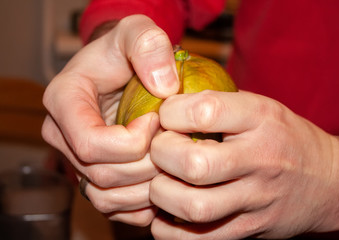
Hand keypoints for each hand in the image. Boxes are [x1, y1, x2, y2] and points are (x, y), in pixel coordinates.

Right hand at [42, 14, 177, 225]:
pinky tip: (162, 183)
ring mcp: (76, 160)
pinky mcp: (93, 176)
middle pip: (102, 174)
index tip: (158, 121)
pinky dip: (141, 203)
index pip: (90, 143)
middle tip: (172, 144)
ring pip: (107, 197)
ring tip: (170, 163)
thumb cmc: (125, 50)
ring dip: (146, 188)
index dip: (132, 142)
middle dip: (147, 166)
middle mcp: (62, 136)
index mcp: (64, 102)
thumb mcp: (137, 32)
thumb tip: (164, 87)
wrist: (120, 69)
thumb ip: (149, 45)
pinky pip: (112, 207)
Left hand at [149, 90, 338, 238]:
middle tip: (159, 151)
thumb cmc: (284, 137)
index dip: (171, 112)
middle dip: (161, 155)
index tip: (165, 117)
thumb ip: (217, 104)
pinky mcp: (250, 229)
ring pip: (194, 206)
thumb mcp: (260, 108)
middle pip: (195, 163)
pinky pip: (199, 239)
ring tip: (161, 182)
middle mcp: (261, 159)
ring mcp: (256, 199)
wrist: (327, 180)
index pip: (205, 111)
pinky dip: (170, 230)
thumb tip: (166, 104)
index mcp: (261, 119)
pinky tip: (166, 213)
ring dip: (162, 195)